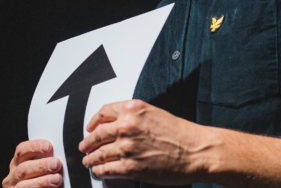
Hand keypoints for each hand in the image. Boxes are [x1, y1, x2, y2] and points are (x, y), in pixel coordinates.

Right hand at [2, 139, 62, 187]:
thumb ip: (49, 160)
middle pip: (23, 168)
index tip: (48, 146)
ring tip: (57, 179)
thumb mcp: (45, 167)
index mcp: (19, 162)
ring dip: (41, 182)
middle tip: (56, 163)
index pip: (21, 150)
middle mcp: (14, 175)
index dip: (34, 147)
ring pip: (23, 185)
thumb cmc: (46, 177)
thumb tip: (62, 155)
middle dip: (40, 165)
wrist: (45, 187)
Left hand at [79, 99, 214, 184]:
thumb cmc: (181, 133)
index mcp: (132, 109)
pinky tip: (99, 171)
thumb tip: (116, 125)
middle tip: (84, 146)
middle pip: (97, 134)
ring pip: (99, 153)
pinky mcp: (130, 167)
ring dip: (91, 158)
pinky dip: (100, 171)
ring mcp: (127, 147)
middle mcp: (126, 126)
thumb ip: (133, 116)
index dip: (93, 122)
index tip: (91, 127)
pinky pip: (107, 169)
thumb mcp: (154, 113)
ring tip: (88, 160)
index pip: (103, 113)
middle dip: (88, 142)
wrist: (196, 151)